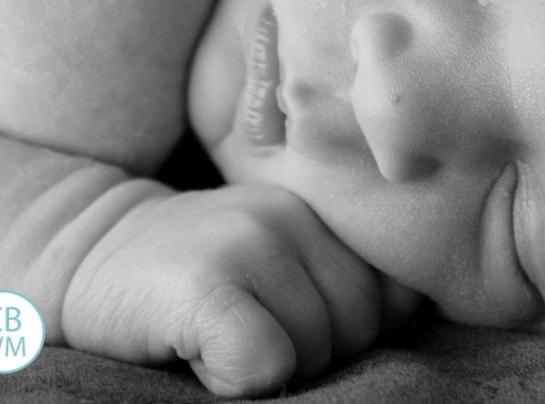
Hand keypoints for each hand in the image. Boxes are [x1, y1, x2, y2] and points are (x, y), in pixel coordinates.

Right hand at [62, 185, 381, 397]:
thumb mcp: (280, 259)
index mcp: (319, 213)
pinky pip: (264, 360)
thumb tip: (402, 317)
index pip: (392, 292)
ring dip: (278, 368)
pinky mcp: (208, 281)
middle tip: (256, 338)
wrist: (95, 247)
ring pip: (317, 347)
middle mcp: (294, 217)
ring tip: (226, 340)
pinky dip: (238, 377)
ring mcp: (251, 242)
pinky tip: (203, 354)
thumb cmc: (198, 274)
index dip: (357, 332)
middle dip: (320, 354)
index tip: (303, 329)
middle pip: (359, 324)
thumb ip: (338, 278)